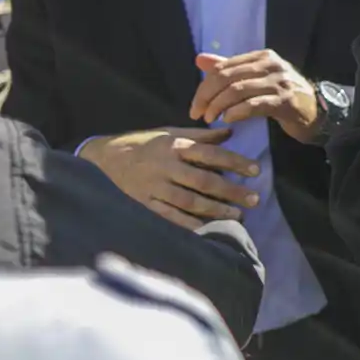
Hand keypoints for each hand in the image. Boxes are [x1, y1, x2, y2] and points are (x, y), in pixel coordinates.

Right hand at [80, 128, 260, 229]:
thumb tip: (230, 132)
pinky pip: (170, 217)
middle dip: (231, 191)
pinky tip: (208, 228)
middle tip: (255, 199)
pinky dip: (189, 224)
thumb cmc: (143, 144)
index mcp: (173, 146)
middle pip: (204, 181)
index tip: (256, 170)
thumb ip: (200, 136)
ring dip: (215, 210)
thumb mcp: (169, 134)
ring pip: (189, 202)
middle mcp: (165, 166)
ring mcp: (154, 187)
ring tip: (238, 215)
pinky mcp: (144, 205)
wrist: (102, 159)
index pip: (211, 153)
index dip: (235, 161)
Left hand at [189, 50, 320, 142]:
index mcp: (262, 56)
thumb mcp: (256, 79)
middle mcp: (271, 65)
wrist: (317, 112)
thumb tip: (200, 59)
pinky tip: (228, 120)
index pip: (224, 67)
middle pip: (228, 77)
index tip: (195, 105)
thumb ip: (229, 69)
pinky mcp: (285, 101)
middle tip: (197, 114)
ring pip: (238, 90)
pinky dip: (236, 112)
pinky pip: (254, 105)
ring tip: (210, 119)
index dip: (204, 86)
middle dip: (207, 97)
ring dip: (218, 106)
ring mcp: (280, 82)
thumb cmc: (283, 96)